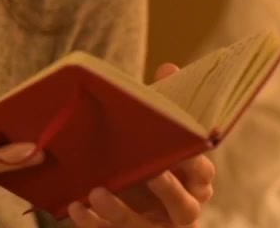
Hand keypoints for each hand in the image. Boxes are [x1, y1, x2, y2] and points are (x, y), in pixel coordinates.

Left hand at [66, 64, 215, 227]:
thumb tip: (169, 68)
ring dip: (122, 213)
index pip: (203, 172)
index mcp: (194, 180)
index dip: (194, 162)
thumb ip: (162, 106)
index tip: (179, 148)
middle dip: (168, 191)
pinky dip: (95, 224)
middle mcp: (183, 208)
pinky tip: (76, 207)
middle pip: (184, 207)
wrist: (130, 196)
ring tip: (96, 192)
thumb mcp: (153, 133)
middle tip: (151, 173)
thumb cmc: (148, 158)